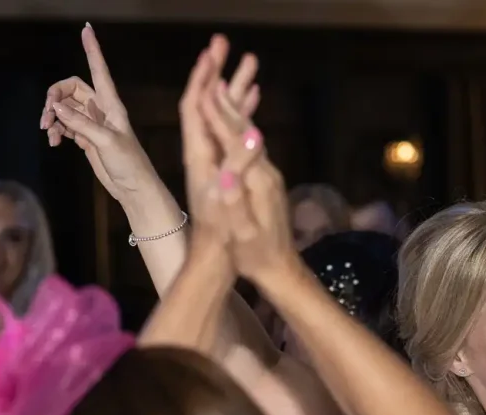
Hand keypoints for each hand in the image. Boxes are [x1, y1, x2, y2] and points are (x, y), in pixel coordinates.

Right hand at [41, 24, 154, 204]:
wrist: (134, 189)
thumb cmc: (129, 164)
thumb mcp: (106, 142)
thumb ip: (81, 124)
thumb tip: (56, 107)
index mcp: (111, 105)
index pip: (99, 70)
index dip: (92, 50)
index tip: (86, 29)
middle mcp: (101, 110)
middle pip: (71, 89)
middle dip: (54, 97)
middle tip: (46, 115)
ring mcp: (92, 124)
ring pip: (64, 109)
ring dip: (52, 117)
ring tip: (48, 132)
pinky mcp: (86, 138)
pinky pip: (65, 126)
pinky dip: (57, 131)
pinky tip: (55, 142)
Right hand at [190, 57, 299, 286]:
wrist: (282, 270)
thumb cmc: (257, 257)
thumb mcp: (243, 234)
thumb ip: (235, 204)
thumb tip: (225, 174)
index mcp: (257, 182)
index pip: (235, 140)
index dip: (218, 115)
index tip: (203, 88)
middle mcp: (267, 173)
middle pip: (245, 129)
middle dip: (228, 101)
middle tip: (212, 72)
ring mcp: (269, 176)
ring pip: (249, 134)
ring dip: (235, 109)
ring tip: (222, 85)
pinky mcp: (267, 182)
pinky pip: (252, 146)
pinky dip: (240, 127)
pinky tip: (238, 121)